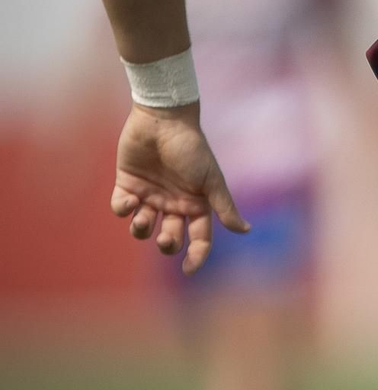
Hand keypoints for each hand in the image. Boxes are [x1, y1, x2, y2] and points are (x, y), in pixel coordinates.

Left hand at [110, 103, 248, 273]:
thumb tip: (245, 231)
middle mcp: (173, 203)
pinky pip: (121, 208)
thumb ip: (224, 207)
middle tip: (165, 237)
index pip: (199, 237)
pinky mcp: (127, 185)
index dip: (196, 255)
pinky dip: (123, 209)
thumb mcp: (211, 179)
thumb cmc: (191, 148)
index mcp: (195, 204)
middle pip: (170, 237)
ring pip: (142, 227)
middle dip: (167, 244)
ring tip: (143, 219)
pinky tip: (130, 200)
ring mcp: (150, 195)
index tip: (188, 269)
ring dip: (141, 230)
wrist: (163, 120)